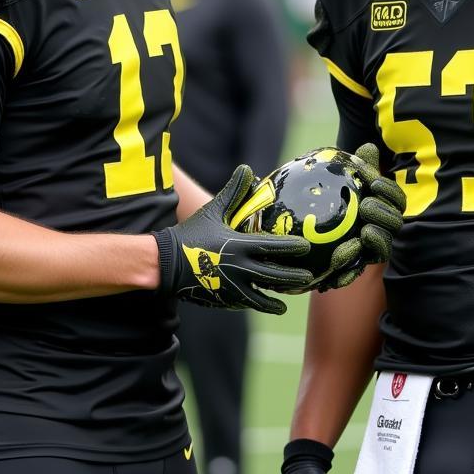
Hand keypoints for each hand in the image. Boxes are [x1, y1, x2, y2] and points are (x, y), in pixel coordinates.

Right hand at [155, 165, 313, 313]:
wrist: (165, 264)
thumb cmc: (191, 234)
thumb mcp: (212, 211)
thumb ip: (233, 192)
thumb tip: (246, 168)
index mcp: (238, 246)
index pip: (271, 246)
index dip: (290, 247)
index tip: (306, 247)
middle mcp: (238, 269)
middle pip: (272, 276)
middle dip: (292, 277)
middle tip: (307, 278)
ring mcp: (230, 288)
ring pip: (259, 296)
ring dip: (274, 301)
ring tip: (285, 305)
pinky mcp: (221, 299)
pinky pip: (242, 303)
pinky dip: (254, 304)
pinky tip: (261, 304)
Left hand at [317, 142, 405, 290]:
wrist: (311, 233)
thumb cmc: (336, 200)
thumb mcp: (345, 182)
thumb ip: (359, 167)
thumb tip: (367, 146)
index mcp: (384, 209)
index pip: (396, 201)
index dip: (390, 192)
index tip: (375, 183)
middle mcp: (382, 231)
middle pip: (394, 224)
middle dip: (384, 213)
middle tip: (366, 205)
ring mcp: (370, 251)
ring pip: (382, 250)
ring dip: (377, 240)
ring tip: (365, 231)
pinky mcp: (353, 269)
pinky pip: (354, 273)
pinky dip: (347, 273)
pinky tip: (337, 267)